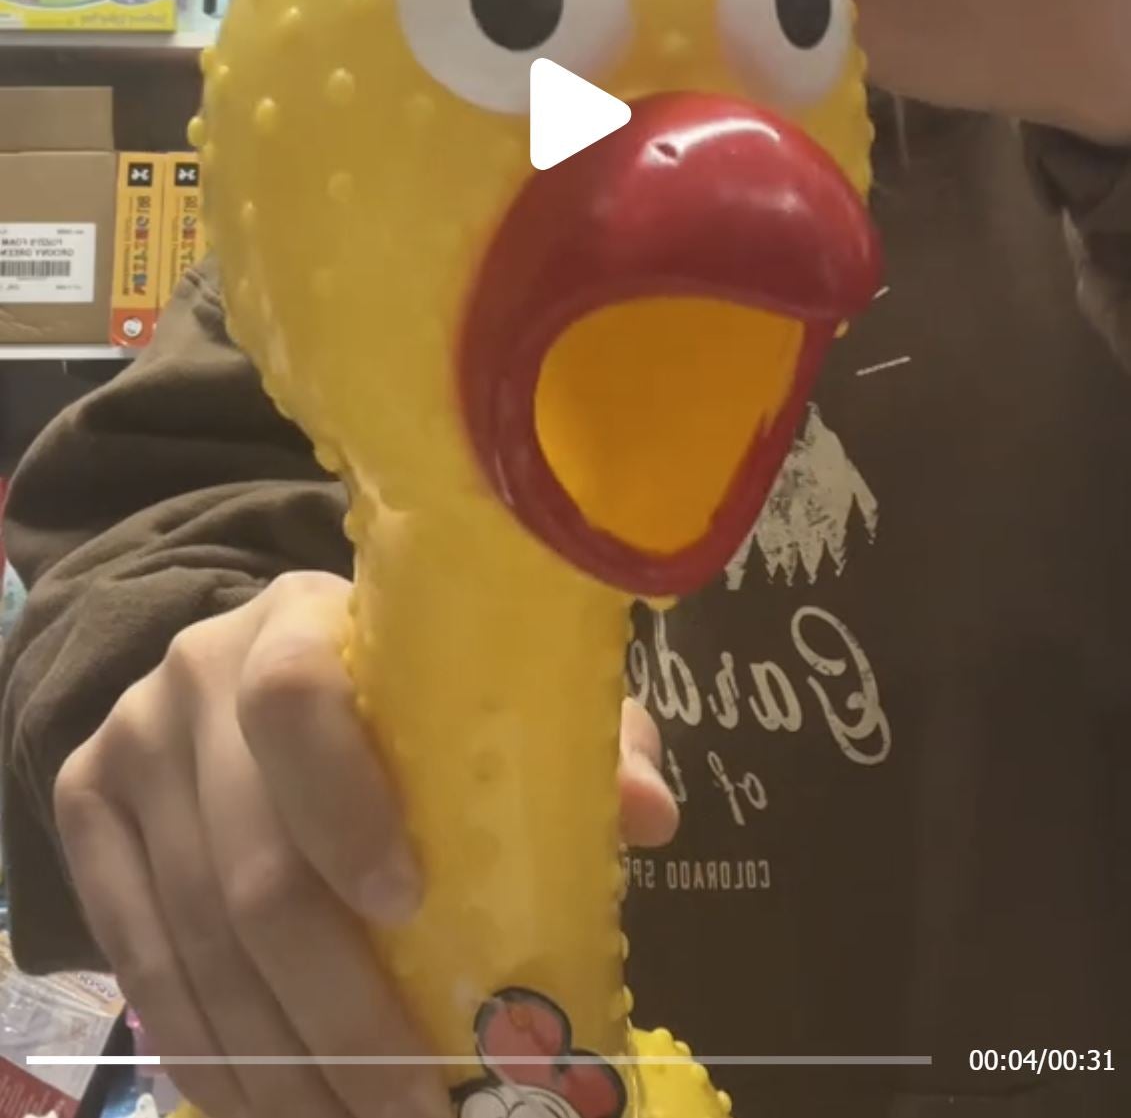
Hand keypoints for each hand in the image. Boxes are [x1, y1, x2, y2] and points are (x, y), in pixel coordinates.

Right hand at [55, 578, 676, 1117]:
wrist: (240, 668)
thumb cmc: (397, 691)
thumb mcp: (485, 692)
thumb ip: (574, 742)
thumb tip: (649, 814)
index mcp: (303, 620)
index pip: (298, 697)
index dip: (344, 805)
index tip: (411, 902)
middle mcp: (195, 674)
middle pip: (248, 863)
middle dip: (336, 1008)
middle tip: (417, 1103)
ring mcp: (130, 746)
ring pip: (194, 941)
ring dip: (280, 1064)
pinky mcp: (84, 811)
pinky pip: (139, 964)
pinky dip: (208, 1055)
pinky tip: (271, 1107)